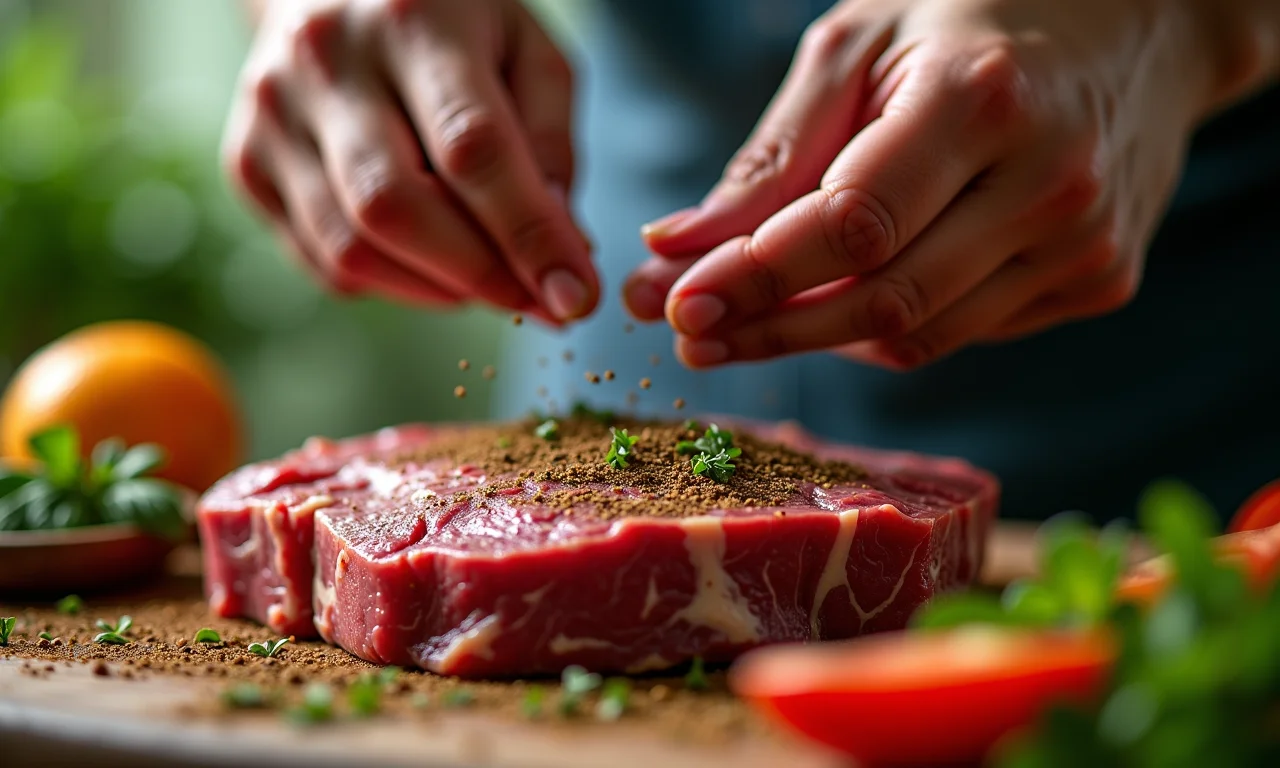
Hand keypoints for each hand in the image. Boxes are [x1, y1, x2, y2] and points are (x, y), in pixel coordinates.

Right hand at [223, 0, 596, 320]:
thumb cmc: (453, 23)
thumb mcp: (529, 53)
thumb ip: (551, 146)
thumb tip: (560, 252)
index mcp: (412, 19)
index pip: (473, 149)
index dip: (527, 235)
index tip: (574, 295)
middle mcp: (326, 60)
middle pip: (398, 208)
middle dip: (480, 276)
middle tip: (537, 302)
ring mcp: (273, 113)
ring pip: (352, 247)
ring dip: (435, 290)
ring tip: (486, 280)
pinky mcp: (246, 161)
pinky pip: (322, 259)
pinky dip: (389, 282)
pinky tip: (429, 262)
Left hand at [626, 0, 1223, 368]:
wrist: (1139, 24)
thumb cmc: (971, 18)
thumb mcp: (860, 46)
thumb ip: (773, 156)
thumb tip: (675, 250)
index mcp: (982, 99)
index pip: (853, 225)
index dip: (757, 277)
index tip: (677, 305)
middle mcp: (1050, 181)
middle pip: (883, 300)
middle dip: (771, 329)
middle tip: (693, 335)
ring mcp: (1086, 241)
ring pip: (919, 335)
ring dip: (820, 338)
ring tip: (753, 315)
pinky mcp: (1100, 280)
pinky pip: (963, 332)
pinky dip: (889, 327)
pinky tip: (854, 290)